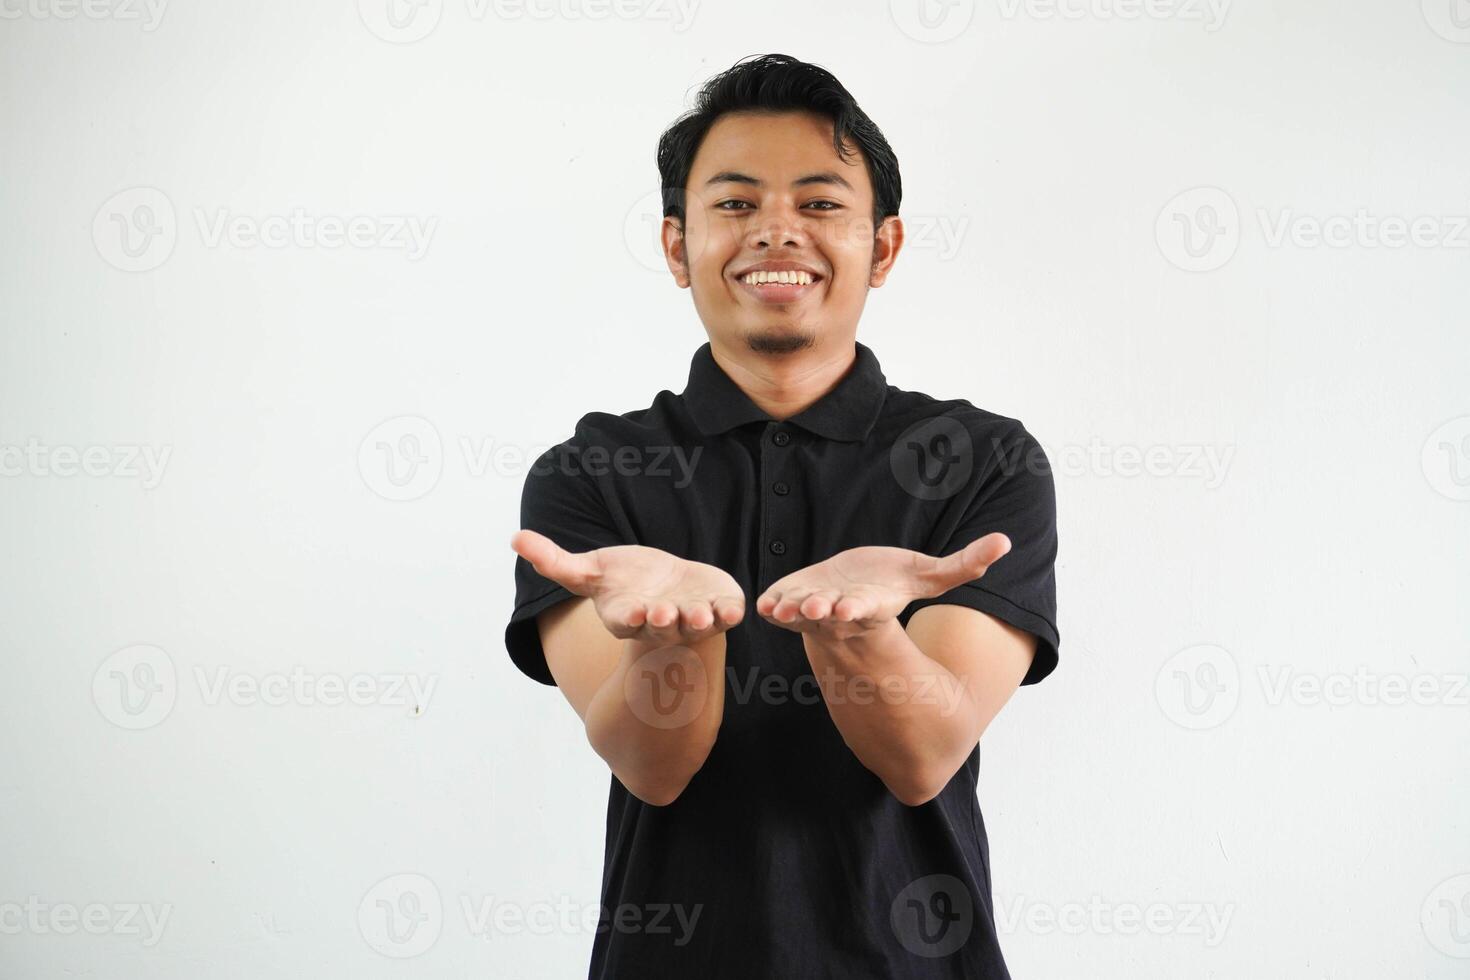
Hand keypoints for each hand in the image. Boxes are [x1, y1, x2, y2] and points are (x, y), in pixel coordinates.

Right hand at [511, 529, 744, 647]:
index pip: (625, 621)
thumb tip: (515, 539)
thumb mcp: (588, 571)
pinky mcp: (717, 609)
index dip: (630, 618)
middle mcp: (660, 624)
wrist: (666, 587)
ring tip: (701, 614)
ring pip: (696, 626)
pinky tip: (736, 608)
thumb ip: (554, 562)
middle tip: (666, 616)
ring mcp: (690, 619)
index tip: (635, 612)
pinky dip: (730, 613)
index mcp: (627, 616)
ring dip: (700, 622)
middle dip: (664, 623)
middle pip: (662, 628)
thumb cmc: (624, 581)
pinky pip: (725, 615)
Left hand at [755, 534, 1011, 640]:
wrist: (853, 595)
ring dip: (791, 613)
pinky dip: (771, 607)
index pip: (866, 611)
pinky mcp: (791, 602)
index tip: (849, 610)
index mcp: (872, 606)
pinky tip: (762, 605)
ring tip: (780, 608)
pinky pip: (778, 607)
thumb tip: (1006, 542)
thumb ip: (964, 564)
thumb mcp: (928, 577)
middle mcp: (841, 613)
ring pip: (799, 614)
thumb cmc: (892, 583)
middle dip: (821, 611)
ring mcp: (813, 611)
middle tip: (814, 609)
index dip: (857, 610)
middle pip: (830, 614)